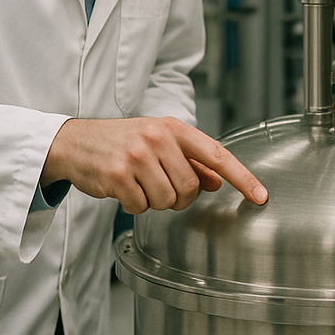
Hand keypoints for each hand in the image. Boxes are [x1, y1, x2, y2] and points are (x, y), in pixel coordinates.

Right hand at [41, 116, 267, 213]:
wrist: (73, 142)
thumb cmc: (121, 142)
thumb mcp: (159, 142)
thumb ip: (190, 160)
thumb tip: (218, 181)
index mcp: (174, 128)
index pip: (217, 155)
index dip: (242, 177)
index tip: (261, 196)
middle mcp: (157, 138)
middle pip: (191, 187)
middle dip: (179, 196)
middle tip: (159, 185)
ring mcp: (137, 157)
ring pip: (167, 201)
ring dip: (155, 202)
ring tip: (139, 184)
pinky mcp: (117, 176)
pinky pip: (141, 207)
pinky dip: (134, 205)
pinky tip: (122, 189)